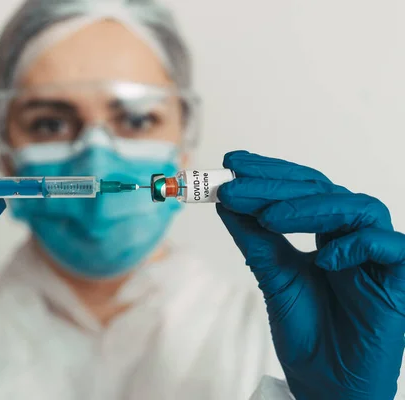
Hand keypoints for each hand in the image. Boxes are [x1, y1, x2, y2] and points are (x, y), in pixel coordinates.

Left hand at [216, 150, 404, 399]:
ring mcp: (378, 257)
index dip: (269, 172)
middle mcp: (353, 237)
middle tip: (236, 184)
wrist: (326, 383)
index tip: (231, 164)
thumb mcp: (273, 276)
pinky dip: (356, 244)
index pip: (301, 189)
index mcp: (326, 234)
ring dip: (309, 207)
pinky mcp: (400, 281)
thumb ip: (255, 239)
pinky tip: (323, 257)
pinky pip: (389, 247)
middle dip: (277, 183)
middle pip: (323, 191)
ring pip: (357, 208)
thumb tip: (226, 202)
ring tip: (268, 218)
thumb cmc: (307, 332)